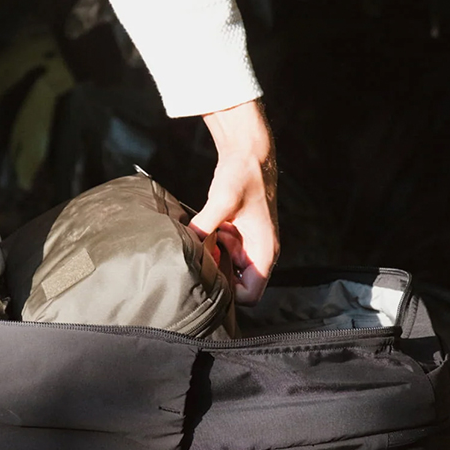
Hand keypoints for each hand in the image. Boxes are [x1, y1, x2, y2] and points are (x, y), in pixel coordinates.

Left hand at [190, 99, 278, 305]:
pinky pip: (222, 254)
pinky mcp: (238, 236)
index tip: (207, 276)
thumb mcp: (222, 201)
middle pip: (237, 286)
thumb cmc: (242, 176)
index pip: (250, 296)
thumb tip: (185, 246)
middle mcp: (259, 253)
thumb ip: (204, 226)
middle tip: (198, 260)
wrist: (247, 153)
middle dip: (217, 277)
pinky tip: (202, 234)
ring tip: (200, 243)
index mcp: (264, 252)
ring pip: (228, 270)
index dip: (228, 293)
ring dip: (212, 262)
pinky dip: (211, 248)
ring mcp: (248, 245)